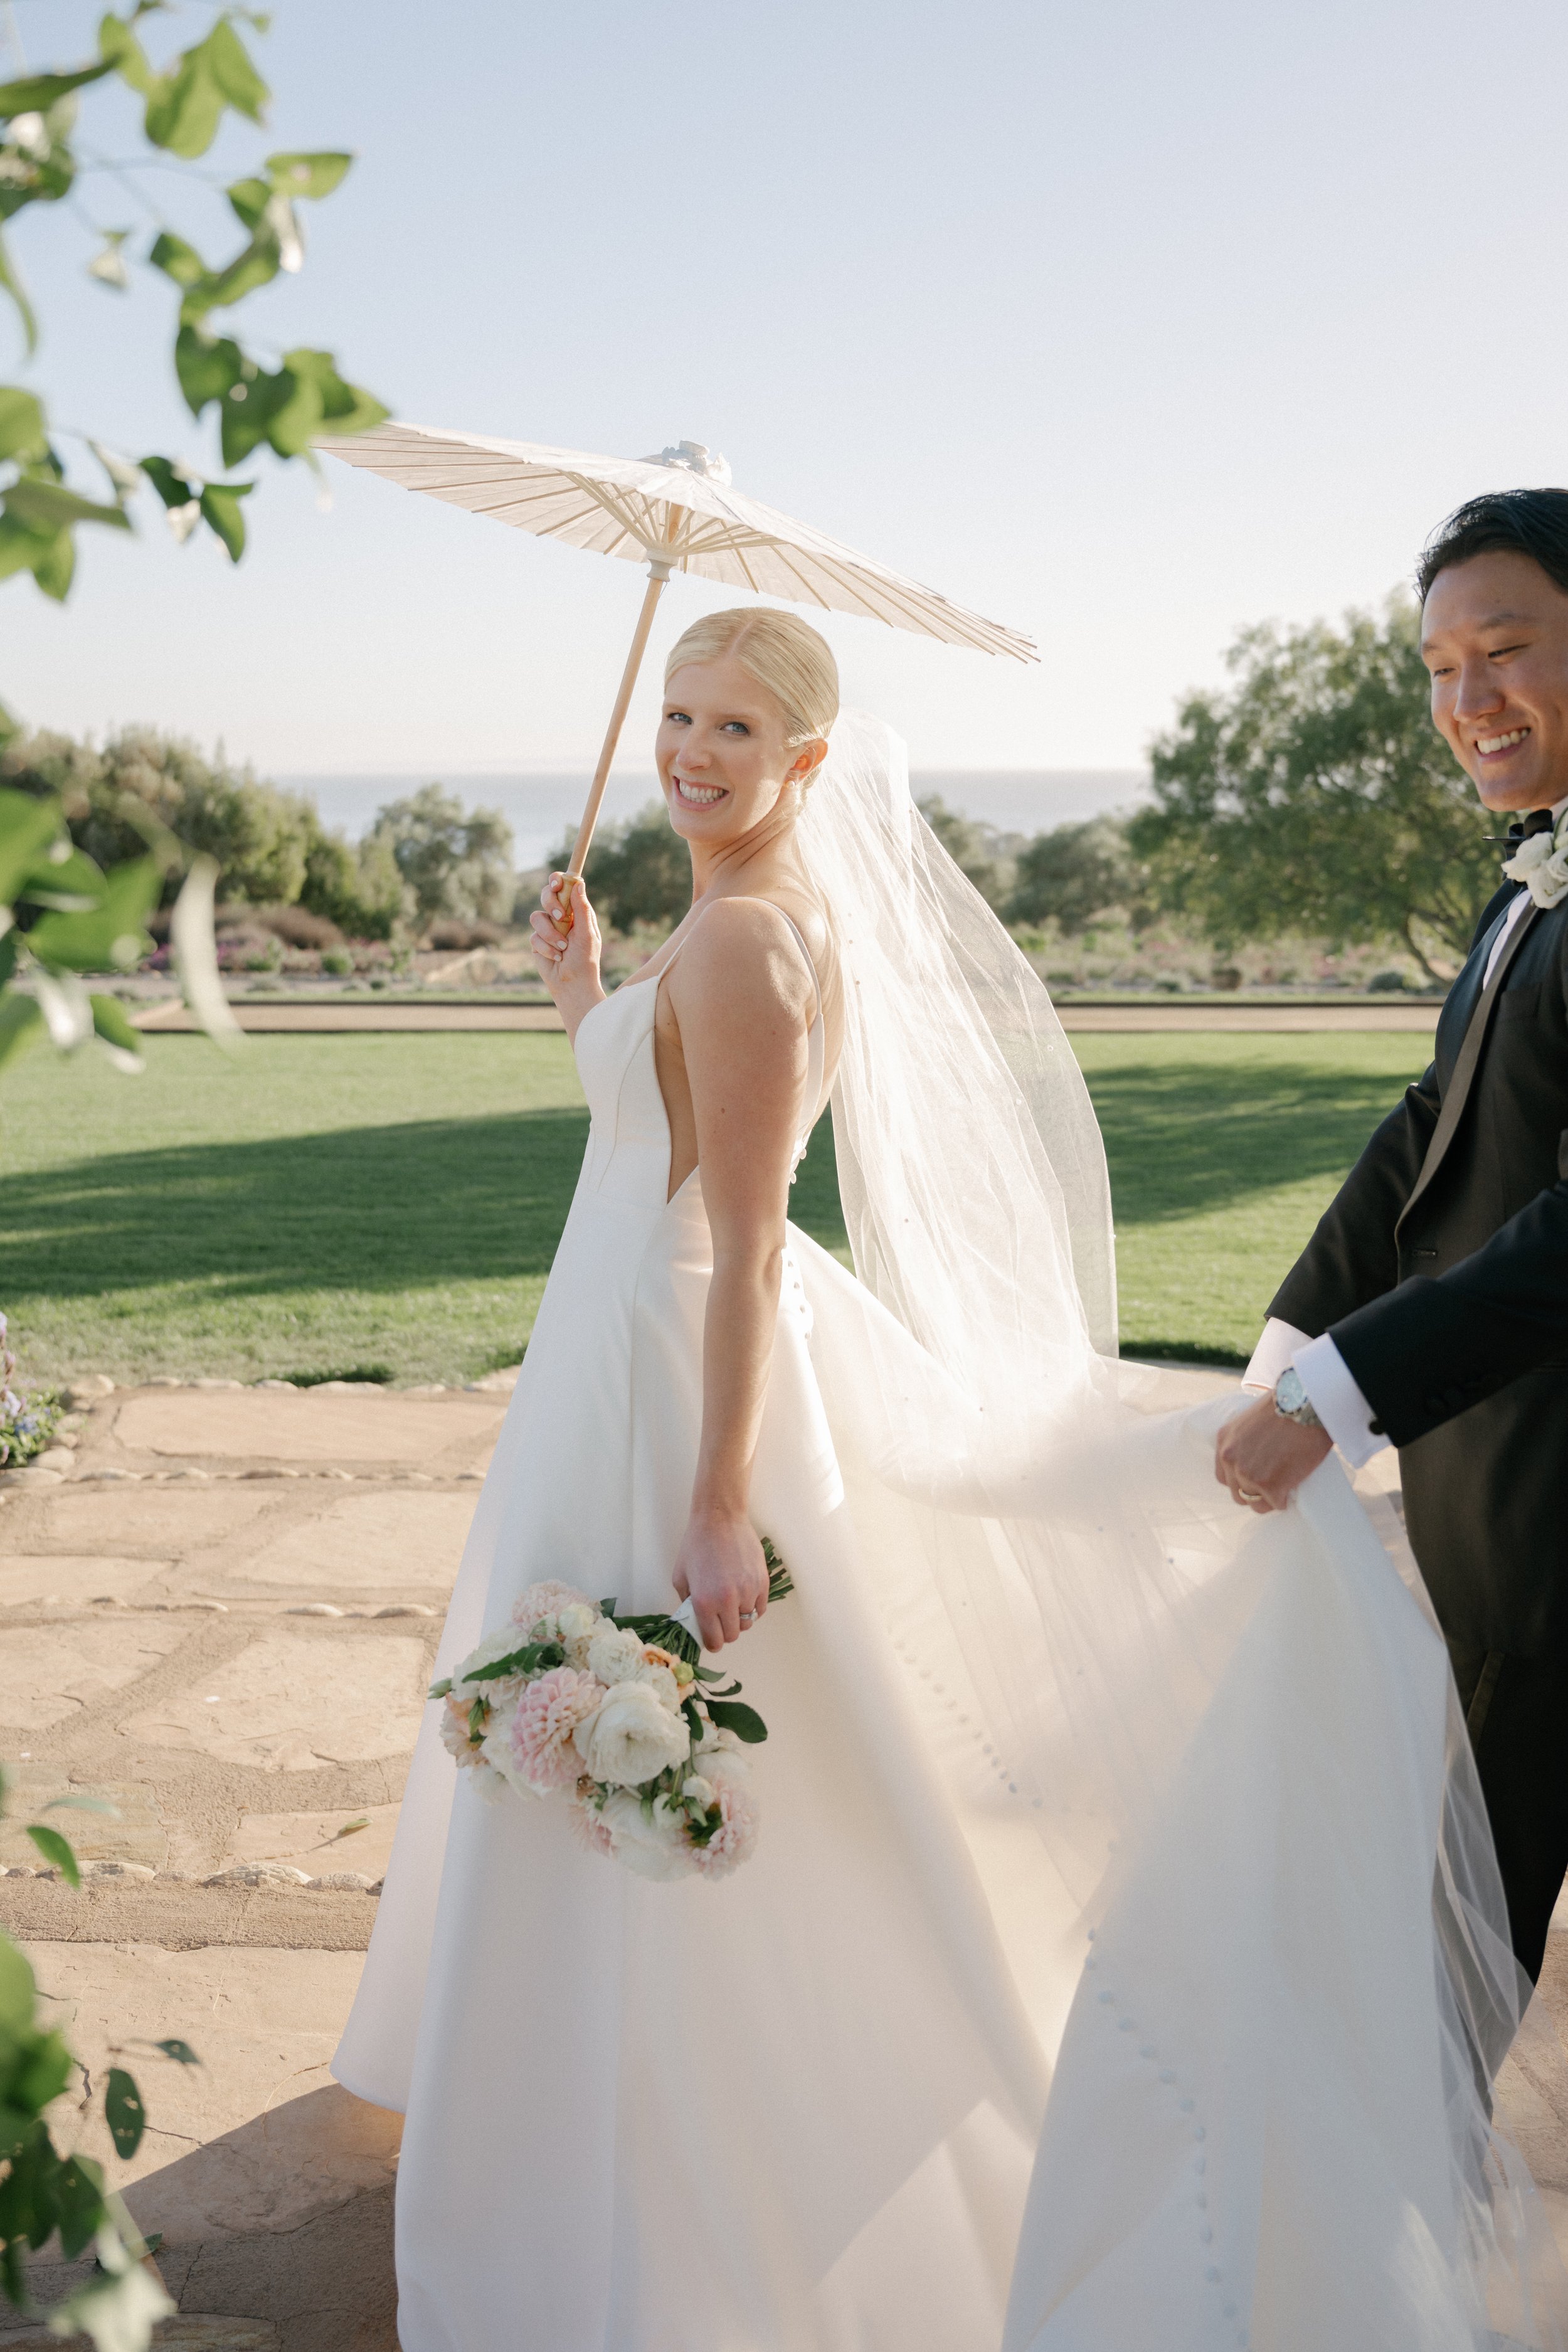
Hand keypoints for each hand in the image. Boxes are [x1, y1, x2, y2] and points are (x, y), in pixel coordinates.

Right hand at [530, 872, 603, 1027]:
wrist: (573, 984)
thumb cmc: (585, 959)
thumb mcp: (587, 933)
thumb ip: (582, 909)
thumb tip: (579, 883)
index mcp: (575, 911)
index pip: (563, 888)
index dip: (557, 881)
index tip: (556, 883)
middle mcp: (560, 917)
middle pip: (546, 895)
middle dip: (550, 903)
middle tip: (559, 915)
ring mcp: (547, 929)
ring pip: (537, 917)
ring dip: (550, 933)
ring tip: (563, 948)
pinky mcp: (537, 943)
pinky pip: (534, 937)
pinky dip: (546, 948)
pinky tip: (556, 957)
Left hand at [672, 1510, 767, 1650]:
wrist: (720, 1519)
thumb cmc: (696, 1545)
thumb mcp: (680, 1577)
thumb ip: (687, 1603)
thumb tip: (696, 1621)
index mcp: (705, 1602)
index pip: (714, 1640)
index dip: (712, 1643)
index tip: (711, 1639)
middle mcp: (729, 1600)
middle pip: (733, 1634)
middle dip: (725, 1632)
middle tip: (719, 1621)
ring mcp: (748, 1591)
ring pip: (748, 1621)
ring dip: (738, 1618)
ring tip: (731, 1604)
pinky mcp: (762, 1582)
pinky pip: (760, 1608)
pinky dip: (752, 1608)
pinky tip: (744, 1598)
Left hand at [1214, 1393, 1332, 1512]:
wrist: (1306, 1405)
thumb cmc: (1286, 1406)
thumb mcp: (1251, 1420)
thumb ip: (1245, 1441)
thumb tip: (1255, 1458)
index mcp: (1224, 1442)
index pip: (1224, 1477)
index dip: (1241, 1480)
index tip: (1256, 1477)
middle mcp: (1230, 1459)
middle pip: (1238, 1493)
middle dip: (1255, 1491)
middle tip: (1273, 1484)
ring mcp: (1248, 1474)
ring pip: (1256, 1503)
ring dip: (1269, 1498)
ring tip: (1284, 1489)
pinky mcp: (1269, 1486)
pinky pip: (1276, 1505)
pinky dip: (1285, 1501)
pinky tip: (1292, 1490)